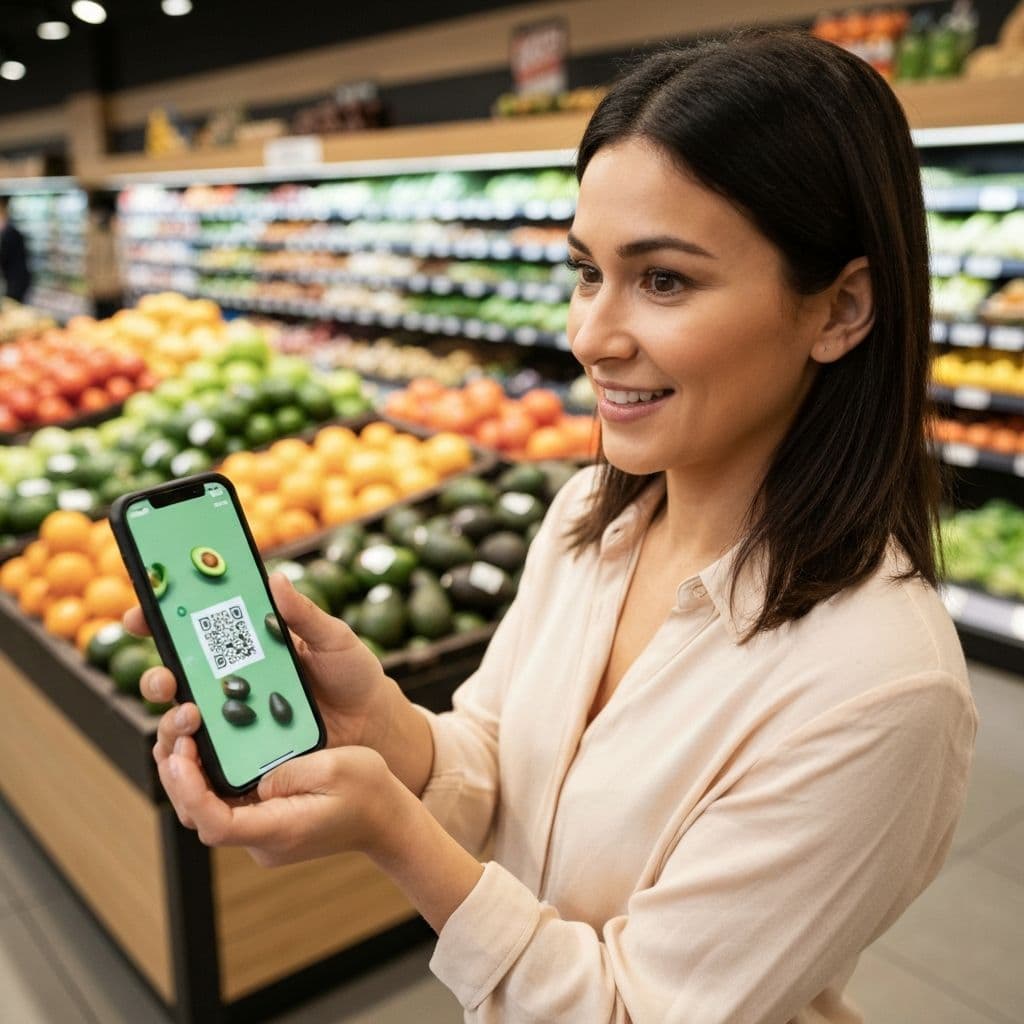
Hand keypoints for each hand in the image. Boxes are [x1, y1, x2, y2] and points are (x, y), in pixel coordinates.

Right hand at [127, 572, 395, 762]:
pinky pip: (208, 755)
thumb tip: (276, 578)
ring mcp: (235, 717)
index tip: (139, 614)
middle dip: (157, 675)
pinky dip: (195, 754)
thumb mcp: (333, 637)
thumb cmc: (352, 672)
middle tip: (166, 678)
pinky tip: (198, 752)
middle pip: (175, 676)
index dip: (158, 618)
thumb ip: (304, 613)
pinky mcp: (245, 750)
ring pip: (183, 717)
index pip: (192, 628)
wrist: (373, 722)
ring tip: (189, 715)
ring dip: (173, 717)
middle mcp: (231, 679)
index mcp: (246, 643)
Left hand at [160, 735, 410, 866]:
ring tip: (181, 734)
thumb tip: (254, 772)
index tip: (179, 756)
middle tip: (177, 732)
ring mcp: (262, 834)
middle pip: (200, 817)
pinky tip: (204, 745)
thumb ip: (288, 769)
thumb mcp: (334, 766)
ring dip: (188, 775)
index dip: (190, 790)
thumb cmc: (369, 791)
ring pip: (207, 810)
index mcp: (280, 829)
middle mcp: (263, 840)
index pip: (217, 823)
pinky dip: (208, 776)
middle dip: (179, 776)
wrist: (387, 820)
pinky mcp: (264, 821)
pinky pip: (225, 802)